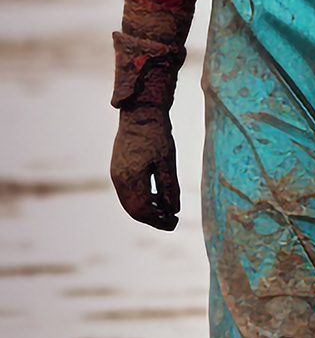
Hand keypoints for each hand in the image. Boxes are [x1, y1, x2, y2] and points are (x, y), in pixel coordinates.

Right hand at [110, 106, 180, 229]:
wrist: (140, 114)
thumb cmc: (157, 136)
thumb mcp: (168, 162)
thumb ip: (170, 187)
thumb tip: (173, 210)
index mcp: (130, 178)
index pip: (143, 210)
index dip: (159, 220)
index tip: (175, 222)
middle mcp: (119, 179)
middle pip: (134, 210)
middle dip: (153, 219)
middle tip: (172, 221)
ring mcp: (116, 174)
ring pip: (129, 203)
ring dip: (147, 210)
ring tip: (166, 211)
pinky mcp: (118, 169)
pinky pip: (127, 193)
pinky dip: (141, 200)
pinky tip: (157, 198)